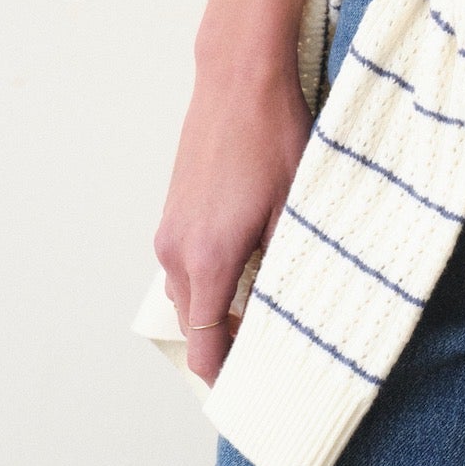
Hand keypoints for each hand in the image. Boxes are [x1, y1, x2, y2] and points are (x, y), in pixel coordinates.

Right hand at [152, 61, 311, 384]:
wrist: (239, 79)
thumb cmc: (274, 137)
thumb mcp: (294, 206)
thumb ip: (283, 266)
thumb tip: (284, 313)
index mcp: (208, 258)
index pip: (204, 343)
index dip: (225, 372)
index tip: (249, 387)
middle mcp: (177, 251)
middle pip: (194, 322)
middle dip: (225, 339)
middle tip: (270, 343)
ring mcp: (170, 229)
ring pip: (188, 291)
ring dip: (217, 302)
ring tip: (264, 298)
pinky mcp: (173, 209)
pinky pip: (185, 261)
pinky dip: (209, 272)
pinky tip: (248, 253)